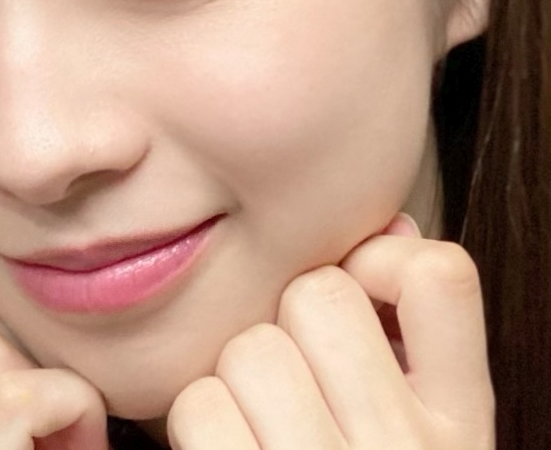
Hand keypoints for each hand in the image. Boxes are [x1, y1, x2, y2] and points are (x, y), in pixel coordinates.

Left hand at [167, 214, 494, 449]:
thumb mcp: (429, 432)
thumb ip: (417, 338)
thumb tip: (391, 234)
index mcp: (463, 426)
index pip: (439, 274)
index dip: (384, 264)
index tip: (363, 304)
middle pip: (316, 294)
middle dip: (291, 325)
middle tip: (298, 382)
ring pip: (250, 347)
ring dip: (237, 379)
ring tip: (262, 428)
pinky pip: (201, 405)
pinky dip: (201, 424)